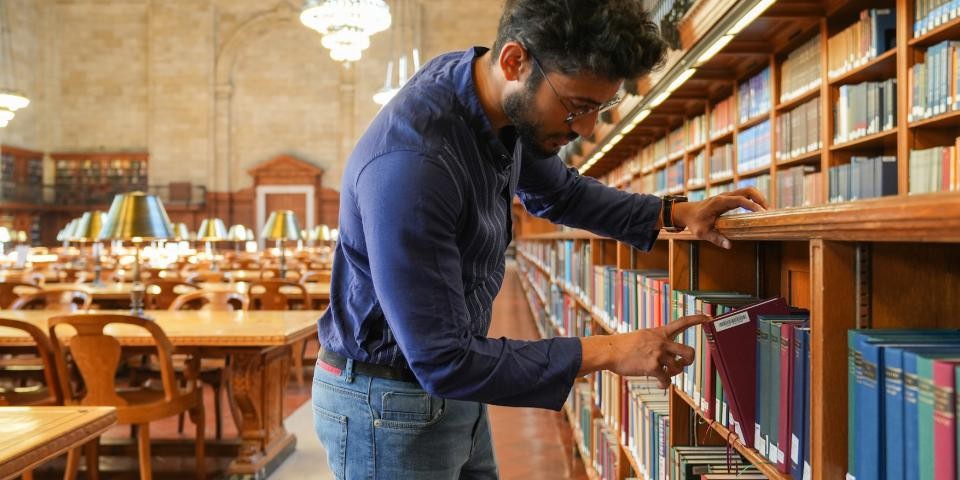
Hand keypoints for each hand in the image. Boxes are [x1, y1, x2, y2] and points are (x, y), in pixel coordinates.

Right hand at [579, 314, 711, 388]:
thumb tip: (666, 357)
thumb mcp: (642, 336)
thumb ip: (656, 342)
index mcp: (659, 332)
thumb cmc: (623, 346)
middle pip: (689, 351)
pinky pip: (666, 379)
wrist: (609, 350)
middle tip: (683, 363)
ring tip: (664, 375)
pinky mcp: (653, 367)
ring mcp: (658, 354)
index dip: (698, 319)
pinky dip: (664, 384)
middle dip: (689, 360)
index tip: (709, 318)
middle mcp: (661, 342)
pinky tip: (658, 383)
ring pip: (678, 368)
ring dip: (673, 374)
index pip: (682, 322)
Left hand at [672, 187, 767, 248]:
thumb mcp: (702, 232)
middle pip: (748, 190)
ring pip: (747, 191)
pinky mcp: (728, 198)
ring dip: (759, 198)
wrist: (686, 212)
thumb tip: (728, 245)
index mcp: (719, 202)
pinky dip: (754, 200)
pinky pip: (744, 195)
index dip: (752, 205)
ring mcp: (727, 196)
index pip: (740, 200)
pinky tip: (758, 210)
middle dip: (760, 198)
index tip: (762, 213)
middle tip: (769, 211)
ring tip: (767, 211)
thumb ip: (716, 238)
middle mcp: (725, 196)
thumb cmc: (694, 222)